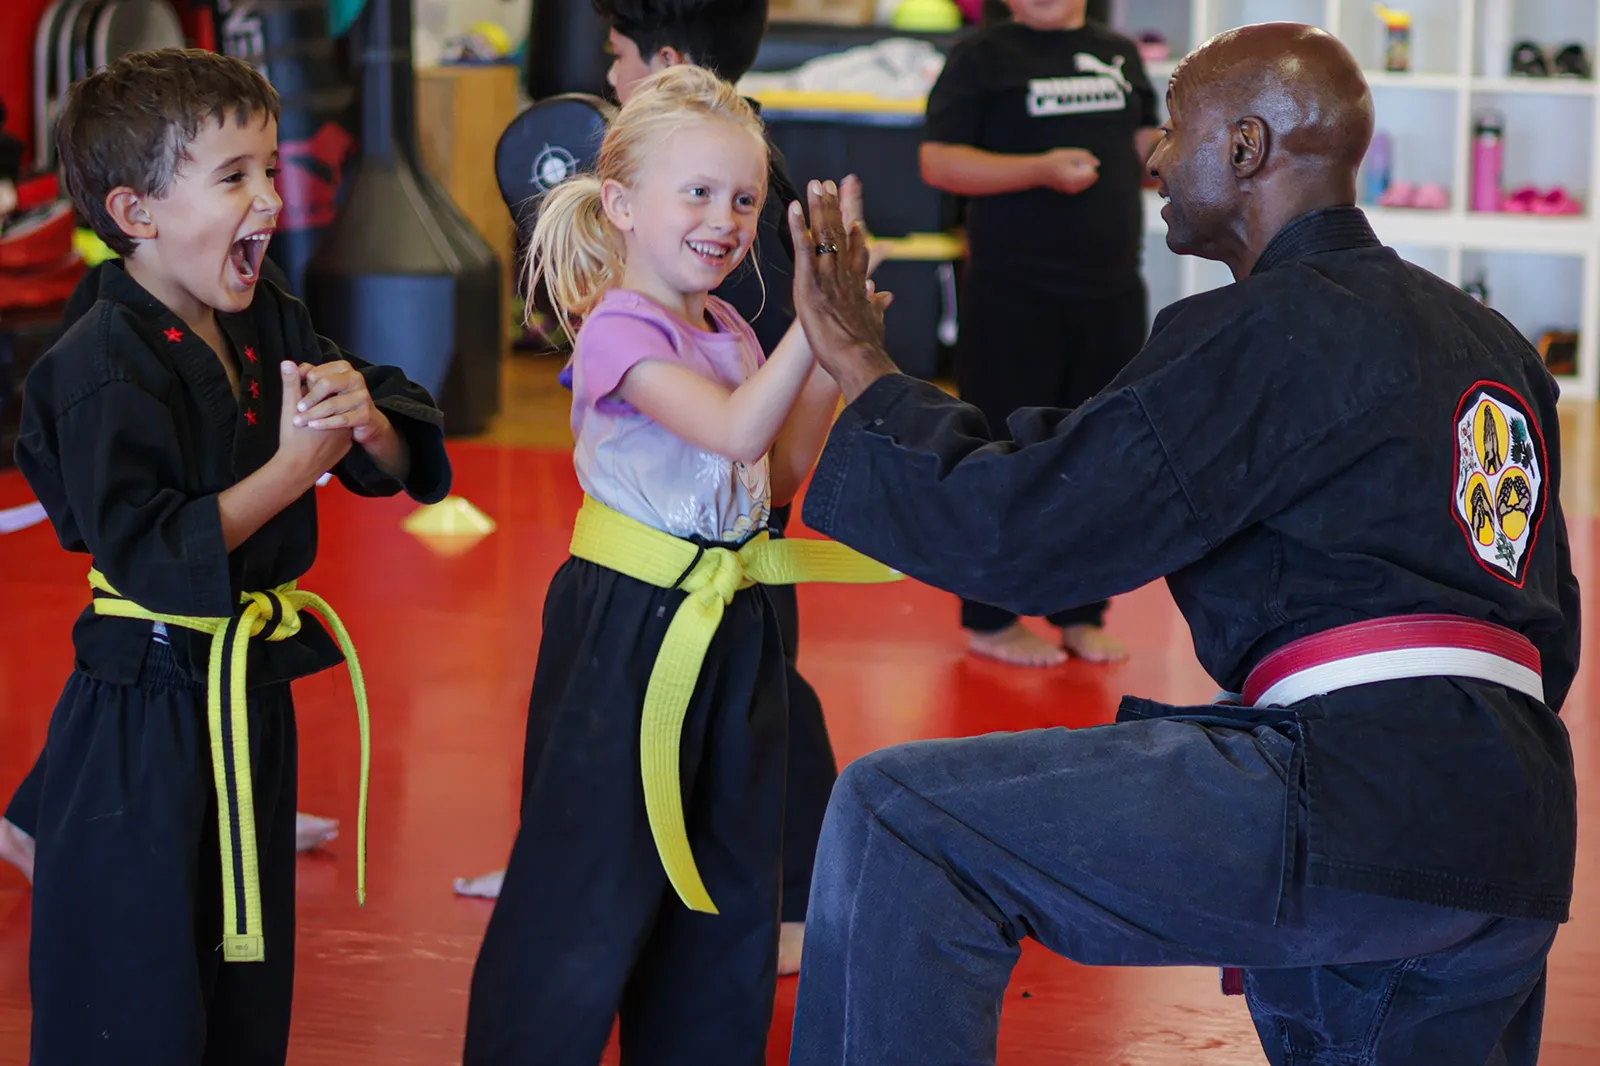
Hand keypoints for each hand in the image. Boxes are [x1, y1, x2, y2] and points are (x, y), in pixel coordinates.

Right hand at [277, 361, 351, 478]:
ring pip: (336, 419)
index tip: (298, 404)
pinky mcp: (345, 446)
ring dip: (322, 417)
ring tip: (306, 428)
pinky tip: (315, 438)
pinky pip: (338, 434)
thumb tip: (288, 362)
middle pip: (332, 402)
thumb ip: (291, 384)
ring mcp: (348, 433)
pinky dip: (327, 433)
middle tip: (301, 416)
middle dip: (316, 405)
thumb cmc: (293, 437)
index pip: (324, 388)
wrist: (298, 469)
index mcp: (333, 404)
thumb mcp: (290, 407)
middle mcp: (345, 416)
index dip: (308, 392)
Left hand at [293, 360, 392, 444]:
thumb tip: (287, 364)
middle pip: (326, 384)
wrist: (364, 423)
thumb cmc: (337, 402)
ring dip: (313, 413)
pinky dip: (325, 423)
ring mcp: (362, 396)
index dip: (303, 385)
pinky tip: (314, 426)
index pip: (316, 373)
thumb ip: (305, 376)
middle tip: (298, 409)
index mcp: (342, 368)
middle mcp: (355, 378)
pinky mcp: (365, 414)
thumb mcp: (320, 388)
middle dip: (309, 398)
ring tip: (300, 421)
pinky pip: (342, 419)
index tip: (296, 394)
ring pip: (332, 404)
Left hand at [787, 178, 898, 402]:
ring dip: (819, 207)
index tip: (852, 213)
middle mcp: (845, 273)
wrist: (860, 359)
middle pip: (842, 231)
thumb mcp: (874, 322)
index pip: (857, 248)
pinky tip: (794, 208)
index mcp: (858, 282)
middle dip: (835, 206)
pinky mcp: (812, 284)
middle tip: (829, 183)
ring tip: (816, 184)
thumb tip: (884, 296)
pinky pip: (804, 249)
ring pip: (825, 234)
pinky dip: (800, 227)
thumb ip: (877, 306)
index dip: (854, 228)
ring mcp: (829, 276)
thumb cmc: (866, 348)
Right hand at [1040, 148, 1098, 193]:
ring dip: (1081, 174)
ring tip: (1066, 169)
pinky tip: (1065, 173)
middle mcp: (1076, 187)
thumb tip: (1097, 164)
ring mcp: (1072, 190)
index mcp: (1077, 179)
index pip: (1093, 172)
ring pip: (1085, 181)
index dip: (1086, 165)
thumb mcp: (1071, 153)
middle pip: (1091, 178)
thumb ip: (1087, 157)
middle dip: (1085, 170)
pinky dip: (1076, 178)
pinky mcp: (1069, 190)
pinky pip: (1079, 183)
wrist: (1038, 172)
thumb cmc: (1054, 161)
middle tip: (1070, 165)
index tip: (1075, 162)